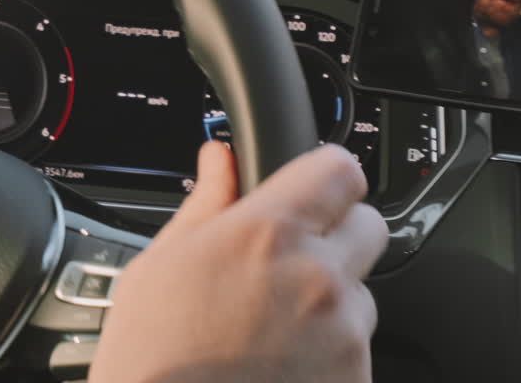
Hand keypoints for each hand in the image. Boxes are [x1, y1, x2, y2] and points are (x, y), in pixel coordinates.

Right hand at [90, 142, 387, 382]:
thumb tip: (219, 161)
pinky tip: (283, 366)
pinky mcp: (355, 379)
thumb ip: (206, 204)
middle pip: (368, 226)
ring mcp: (343, 334)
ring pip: (362, 294)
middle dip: (338, 236)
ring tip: (274, 331)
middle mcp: (317, 278)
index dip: (326, 178)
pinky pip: (358, 350)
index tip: (313, 191)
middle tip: (292, 263)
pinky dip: (331, 355)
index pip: (341, 169)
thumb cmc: (152, 362)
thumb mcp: (159, 267)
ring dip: (333, 303)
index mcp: (267, 234)